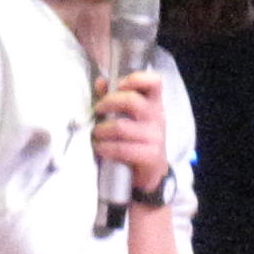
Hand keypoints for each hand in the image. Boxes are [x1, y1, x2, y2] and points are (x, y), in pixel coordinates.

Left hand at [91, 72, 172, 191]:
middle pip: (132, 101)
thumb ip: (115, 98)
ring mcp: (155, 137)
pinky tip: (100, 148)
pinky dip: (106, 148)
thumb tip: (101, 82)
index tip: (119, 84)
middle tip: (97, 109)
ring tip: (96, 134)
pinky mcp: (151, 156)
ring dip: (102, 130)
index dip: (136, 79)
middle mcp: (157, 117)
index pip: (154, 82)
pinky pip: (123, 149)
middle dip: (108, 103)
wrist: (150, 174)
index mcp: (154, 104)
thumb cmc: (136, 140)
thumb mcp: (129, 117)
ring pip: (121, 127)